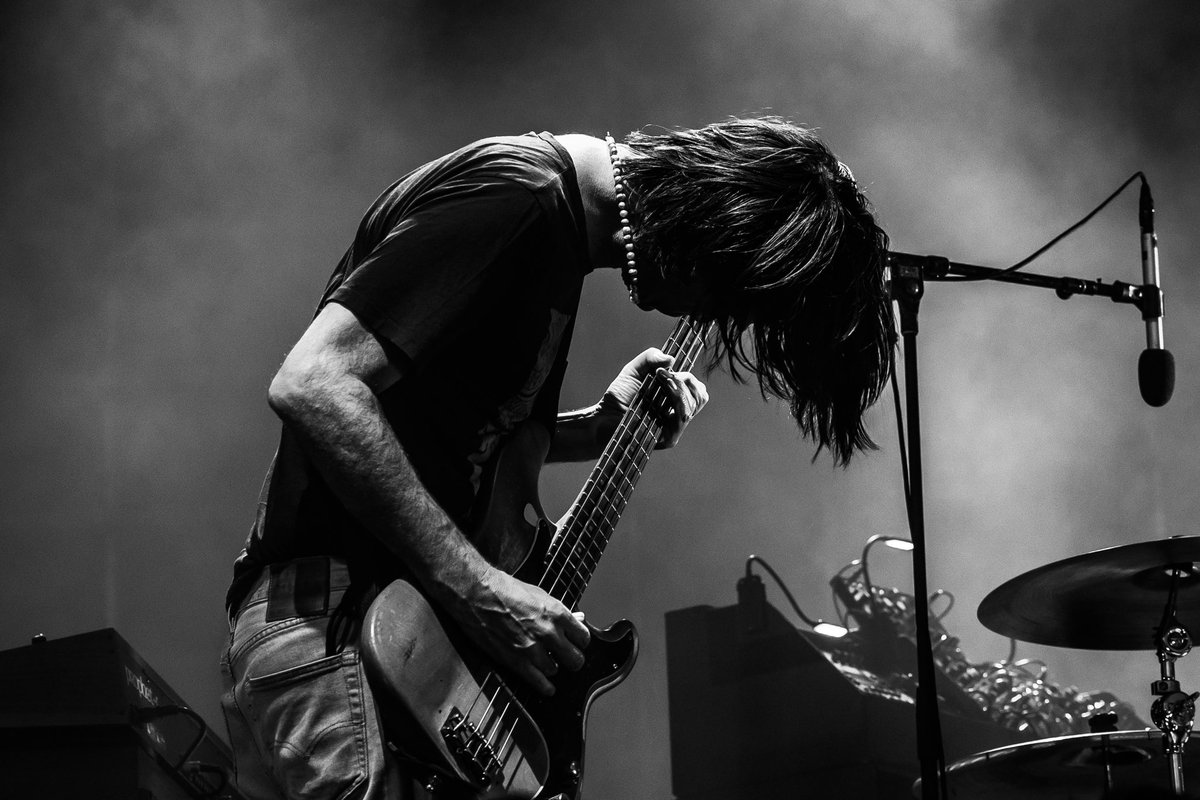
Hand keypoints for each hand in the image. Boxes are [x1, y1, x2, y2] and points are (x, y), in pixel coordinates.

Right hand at [448, 566, 590, 695]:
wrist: (477, 593)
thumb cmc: (505, 589)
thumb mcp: (539, 594)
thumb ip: (559, 611)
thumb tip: (578, 619)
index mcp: (556, 613)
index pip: (584, 637)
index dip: (580, 641)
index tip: (576, 642)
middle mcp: (548, 632)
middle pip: (575, 659)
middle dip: (572, 659)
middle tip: (567, 657)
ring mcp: (531, 649)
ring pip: (555, 670)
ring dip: (552, 667)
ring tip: (546, 662)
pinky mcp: (515, 660)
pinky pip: (538, 682)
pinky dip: (545, 687)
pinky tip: (547, 687)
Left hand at [599, 347, 708, 448]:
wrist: (603, 417)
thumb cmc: (619, 395)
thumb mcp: (634, 370)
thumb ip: (651, 357)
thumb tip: (672, 359)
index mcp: (675, 398)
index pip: (697, 389)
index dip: (688, 378)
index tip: (664, 370)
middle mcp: (677, 412)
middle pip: (701, 396)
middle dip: (686, 381)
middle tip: (662, 376)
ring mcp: (674, 426)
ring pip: (693, 406)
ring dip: (678, 389)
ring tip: (660, 381)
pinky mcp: (669, 438)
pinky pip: (682, 419)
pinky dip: (676, 401)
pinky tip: (662, 393)